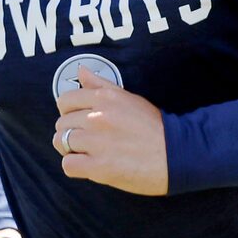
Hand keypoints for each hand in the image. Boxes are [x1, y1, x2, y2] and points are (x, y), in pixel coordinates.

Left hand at [52, 80, 169, 195]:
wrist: (177, 155)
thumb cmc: (154, 127)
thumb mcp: (128, 98)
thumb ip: (100, 84)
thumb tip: (80, 70)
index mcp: (104, 98)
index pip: (65, 101)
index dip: (70, 113)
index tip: (81, 121)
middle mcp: (97, 117)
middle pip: (62, 124)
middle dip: (71, 132)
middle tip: (90, 141)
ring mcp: (96, 142)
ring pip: (61, 143)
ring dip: (72, 150)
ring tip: (90, 153)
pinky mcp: (98, 166)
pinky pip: (68, 165)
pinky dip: (75, 167)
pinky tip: (90, 166)